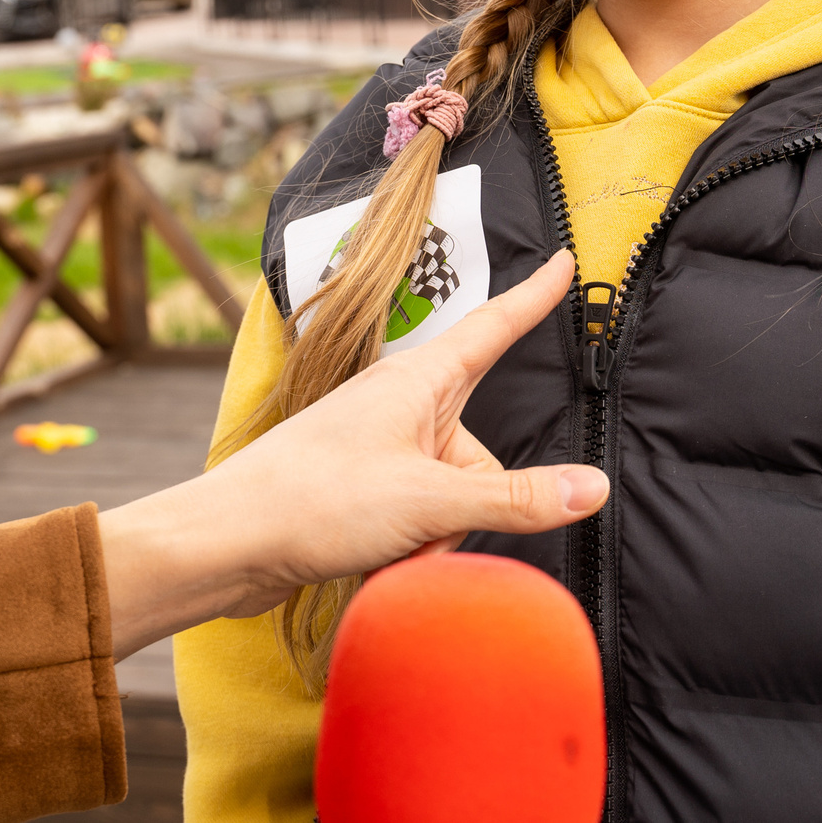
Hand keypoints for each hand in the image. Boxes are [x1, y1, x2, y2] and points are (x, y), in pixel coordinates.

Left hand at [97, 251, 607, 655]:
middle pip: (480, 457)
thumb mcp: (430, 502)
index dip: (534, 298)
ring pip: (452, 497)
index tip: (563, 261)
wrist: (227, 542)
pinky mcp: (364, 487)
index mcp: (418, 381)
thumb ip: (516, 499)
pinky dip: (410, 545)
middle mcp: (402, 405)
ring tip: (384, 546)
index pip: (494, 329)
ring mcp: (382, 447)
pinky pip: (421, 518)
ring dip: (435, 535)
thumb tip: (593, 485)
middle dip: (467, 507)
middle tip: (420, 528)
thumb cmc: (315, 501)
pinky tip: (374, 561)